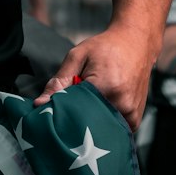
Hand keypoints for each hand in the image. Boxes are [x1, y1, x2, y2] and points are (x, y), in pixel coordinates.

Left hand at [34, 23, 152, 130]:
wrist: (136, 43)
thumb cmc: (106, 47)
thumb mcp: (78, 56)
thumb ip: (59, 80)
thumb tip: (39, 104)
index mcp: (106, 87)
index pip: (75, 113)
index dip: (62, 113)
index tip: (54, 111)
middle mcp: (122, 105)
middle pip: (88, 126)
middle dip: (75, 121)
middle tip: (70, 109)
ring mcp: (131, 116)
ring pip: (100, 131)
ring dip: (90, 124)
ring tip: (87, 106)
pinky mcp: (135, 121)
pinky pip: (113, 131)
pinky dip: (103, 124)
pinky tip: (99, 110)